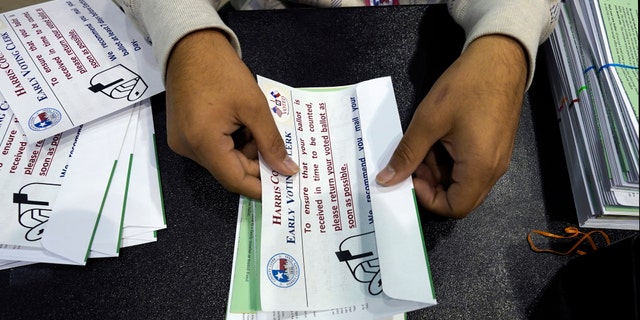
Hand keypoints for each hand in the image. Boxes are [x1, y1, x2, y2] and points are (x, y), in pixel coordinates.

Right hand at [165, 29, 297, 198]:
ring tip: (258, 128)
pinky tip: (243, 125)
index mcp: (203, 143)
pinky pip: (211, 149)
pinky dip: (231, 143)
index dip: (260, 187)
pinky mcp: (182, 134)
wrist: (190, 46)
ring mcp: (182, 142)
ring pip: (222, 160)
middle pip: (228, 170)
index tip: (283, 186)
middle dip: (256, 163)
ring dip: (245, 151)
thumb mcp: (255, 107)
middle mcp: (188, 149)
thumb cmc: (223, 72)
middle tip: (279, 151)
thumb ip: (272, 142)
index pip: (235, 180)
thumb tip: (287, 170)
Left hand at [375, 35, 527, 217]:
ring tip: (423, 144)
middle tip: (413, 159)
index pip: (455, 208)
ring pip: (462, 181)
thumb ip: (407, 154)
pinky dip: (449, 160)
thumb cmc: (465, 87)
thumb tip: (386, 180)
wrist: (500, 57)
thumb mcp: (429, 120)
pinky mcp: (495, 148)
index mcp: (480, 167)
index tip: (411, 175)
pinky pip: (469, 167)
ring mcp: (496, 159)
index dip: (428, 199)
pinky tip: (436, 139)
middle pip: (459, 197)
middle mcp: (493, 170)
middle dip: (431, 184)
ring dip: (438, 171)